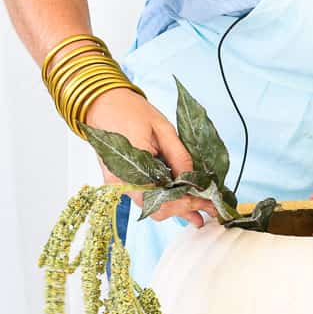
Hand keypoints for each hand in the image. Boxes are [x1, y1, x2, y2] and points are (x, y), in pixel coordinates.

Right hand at [84, 87, 216, 227]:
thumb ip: (179, 156)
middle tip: (209, 207)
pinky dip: (166, 201)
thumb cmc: (131, 111)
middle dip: (186, 209)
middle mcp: (123, 183)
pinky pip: (146, 198)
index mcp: (132, 167)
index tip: (208, 202)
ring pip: (153, 206)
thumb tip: (194, 181)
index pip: (163, 199)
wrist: (103, 104)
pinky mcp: (122, 183)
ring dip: (178, 208)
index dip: (188, 203)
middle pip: (158, 209)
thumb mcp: (163, 128)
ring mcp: (120, 186)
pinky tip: (184, 203)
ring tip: (201, 208)